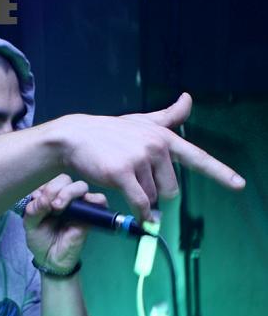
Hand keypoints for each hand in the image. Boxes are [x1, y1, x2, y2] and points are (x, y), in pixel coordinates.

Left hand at [24, 174, 107, 272]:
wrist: (51, 260)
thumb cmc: (40, 240)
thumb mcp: (30, 224)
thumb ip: (33, 209)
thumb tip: (45, 198)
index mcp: (49, 195)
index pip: (49, 179)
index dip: (44, 186)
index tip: (37, 201)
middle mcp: (64, 197)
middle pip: (65, 179)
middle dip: (55, 188)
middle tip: (50, 205)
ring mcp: (78, 205)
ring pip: (81, 186)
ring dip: (69, 192)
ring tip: (58, 207)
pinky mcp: (89, 215)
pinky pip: (99, 201)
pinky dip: (93, 199)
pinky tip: (79, 209)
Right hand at [56, 93, 244, 222]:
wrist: (76, 136)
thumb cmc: (109, 132)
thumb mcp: (141, 122)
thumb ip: (168, 117)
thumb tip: (188, 98)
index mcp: (164, 137)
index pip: (198, 157)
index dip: (220, 173)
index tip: (239, 185)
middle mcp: (156, 147)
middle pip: (170, 189)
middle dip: (155, 192)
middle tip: (137, 181)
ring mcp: (139, 159)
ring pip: (152, 197)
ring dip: (141, 199)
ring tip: (124, 182)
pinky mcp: (122, 173)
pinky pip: (139, 203)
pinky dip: (140, 214)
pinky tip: (139, 217)